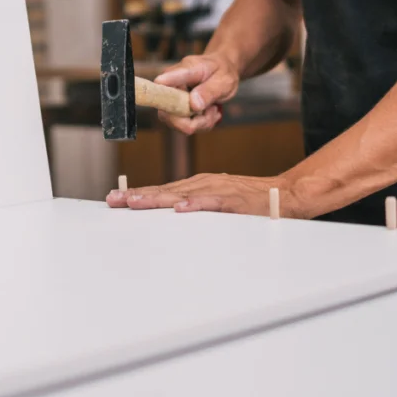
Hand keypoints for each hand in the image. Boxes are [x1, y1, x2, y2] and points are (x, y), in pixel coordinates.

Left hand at [107, 173, 298, 216]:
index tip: (115, 199)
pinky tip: (180, 208)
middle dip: (138, 196)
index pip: (162, 190)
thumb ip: (195, 206)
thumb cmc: (249, 201)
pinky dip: (196, 204)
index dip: (139, 195)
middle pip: (165, 191)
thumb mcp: (216, 202)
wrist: (283, 195)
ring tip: (134, 202)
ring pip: (181, 195)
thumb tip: (170, 213)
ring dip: (157, 198)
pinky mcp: (234, 200)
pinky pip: (212, 203)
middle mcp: (204, 184)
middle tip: (113, 201)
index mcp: (198, 185)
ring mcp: (218, 190)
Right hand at [154, 54, 239, 134]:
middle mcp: (171, 85)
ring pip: (178, 124)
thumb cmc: (221, 72)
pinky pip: (184, 127)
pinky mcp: (173, 111)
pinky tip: (208, 113)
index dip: (163, 83)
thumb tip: (194, 105)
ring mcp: (170, 99)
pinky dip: (201, 125)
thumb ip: (209, 91)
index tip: (160, 82)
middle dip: (195, 121)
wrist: (220, 73)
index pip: (168, 77)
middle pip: (169, 113)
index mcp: (184, 70)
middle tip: (212, 111)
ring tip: (213, 110)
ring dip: (201, 123)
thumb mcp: (223, 80)